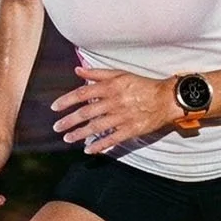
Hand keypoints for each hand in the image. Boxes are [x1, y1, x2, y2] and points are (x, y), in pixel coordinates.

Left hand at [51, 67, 178, 153]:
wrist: (166, 98)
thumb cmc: (141, 84)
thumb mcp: (120, 74)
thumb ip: (98, 73)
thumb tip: (78, 69)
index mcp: (110, 87)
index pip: (82, 93)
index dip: (66, 100)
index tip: (54, 108)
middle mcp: (114, 102)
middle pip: (86, 112)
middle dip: (69, 121)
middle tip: (56, 127)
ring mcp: (122, 117)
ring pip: (96, 127)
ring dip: (80, 134)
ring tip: (68, 139)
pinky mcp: (130, 130)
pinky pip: (112, 139)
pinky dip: (100, 146)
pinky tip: (88, 150)